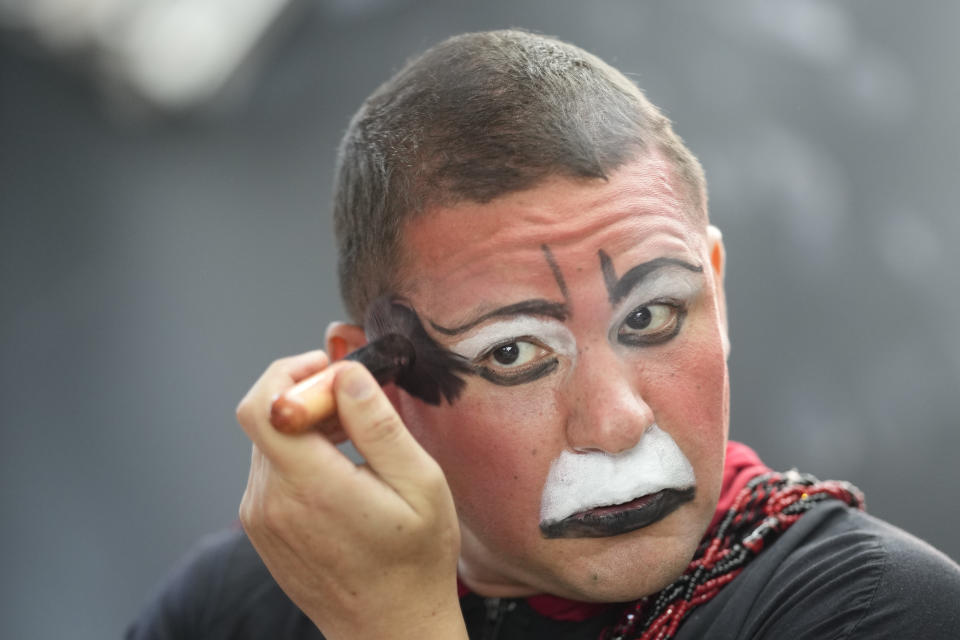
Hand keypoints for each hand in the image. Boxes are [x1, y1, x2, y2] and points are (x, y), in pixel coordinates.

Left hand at [236, 351, 466, 638]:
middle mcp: (271, 502)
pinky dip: (300, 455)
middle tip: (356, 403)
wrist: (390, 629)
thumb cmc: (415, 560)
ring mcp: (261, 519)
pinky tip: (341, 470)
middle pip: (265, 418)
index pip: (263, 406)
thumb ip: (378, 424)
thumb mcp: (419, 484)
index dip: (292, 373)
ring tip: (355, 441)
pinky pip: (270, 471)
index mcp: (309, 487)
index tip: (335, 372)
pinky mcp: (263, 530)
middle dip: (307, 396)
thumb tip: (346, 373)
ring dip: (305, 426)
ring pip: (269, 443)